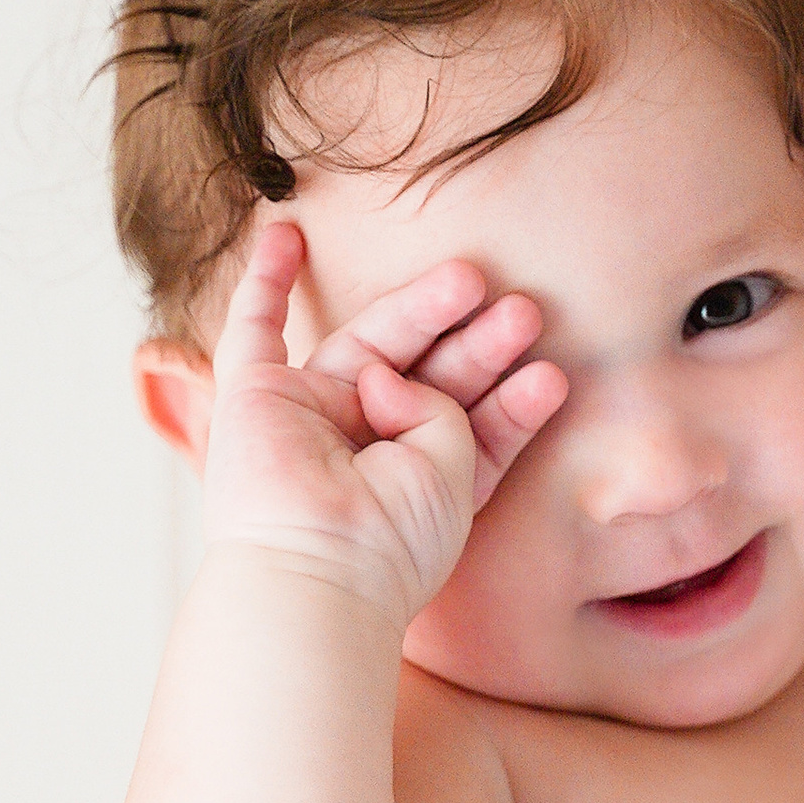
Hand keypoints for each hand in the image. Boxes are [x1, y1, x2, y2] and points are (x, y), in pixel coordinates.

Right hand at [200, 220, 568, 615]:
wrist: (318, 570)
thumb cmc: (394, 541)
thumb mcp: (454, 472)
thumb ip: (443, 410)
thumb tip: (387, 375)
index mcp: (416, 483)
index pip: (469, 426)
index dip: (511, 401)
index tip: (550, 378)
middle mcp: (362, 449)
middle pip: (427, 374)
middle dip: (476, 344)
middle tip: (522, 311)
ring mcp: (308, 420)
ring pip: (371, 344)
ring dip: (421, 308)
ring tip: (472, 278)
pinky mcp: (254, 400)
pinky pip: (253, 329)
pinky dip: (266, 281)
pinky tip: (287, 232)